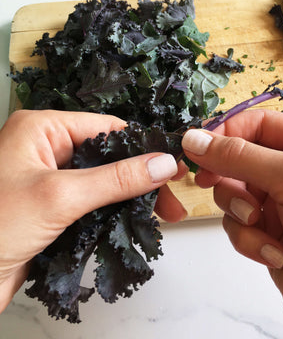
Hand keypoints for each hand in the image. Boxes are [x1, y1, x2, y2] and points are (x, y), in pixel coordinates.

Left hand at [0, 109, 185, 312]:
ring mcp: (49, 180)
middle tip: (171, 200)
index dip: (141, 146)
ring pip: (102, 182)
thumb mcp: (60, 196)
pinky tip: (134, 223)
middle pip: (107, 156)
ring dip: (130, 198)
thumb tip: (162, 164)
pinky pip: (92, 203)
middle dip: (140, 178)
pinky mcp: (52, 208)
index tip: (172, 165)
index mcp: (41, 129)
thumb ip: (115, 179)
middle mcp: (45, 149)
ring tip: (161, 217)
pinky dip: (113, 213)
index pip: (105, 128)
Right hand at [182, 109, 282, 338]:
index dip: (227, 132)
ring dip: (239, 211)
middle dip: (228, 176)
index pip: (259, 124)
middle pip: (241, 159)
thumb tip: (197, 139)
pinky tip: (274, 253)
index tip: (199, 146)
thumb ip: (242, 155)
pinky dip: (248, 240)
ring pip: (234, 195)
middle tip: (211, 182)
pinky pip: (239, 228)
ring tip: (258, 225)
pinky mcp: (272, 237)